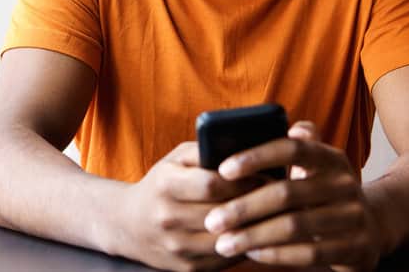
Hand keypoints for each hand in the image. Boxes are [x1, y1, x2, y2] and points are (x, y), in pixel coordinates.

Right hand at [114, 141, 261, 271]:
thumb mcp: (176, 158)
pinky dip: (244, 246)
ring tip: (274, 214)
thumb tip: (245, 148)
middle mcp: (168, 219)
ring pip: (228, 240)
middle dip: (255, 203)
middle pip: (223, 214)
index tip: (266, 175)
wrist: (129, 224)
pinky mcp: (187, 268)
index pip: (212, 185)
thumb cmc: (162, 183)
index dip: (242, 180)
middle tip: (279, 195)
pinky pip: (225, 259)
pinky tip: (258, 233)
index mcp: (165, 185)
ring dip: (255, 228)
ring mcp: (177, 247)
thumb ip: (206, 150)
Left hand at [203, 121, 385, 270]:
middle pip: (287, 193)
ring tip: (224, 241)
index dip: (257, 156)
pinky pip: (309, 253)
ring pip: (294, 226)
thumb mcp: (316, 166)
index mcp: (331, 158)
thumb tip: (259, 124)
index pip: (293, 148)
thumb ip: (293, 145)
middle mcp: (345, 184)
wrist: (373, 227)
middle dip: (244, 207)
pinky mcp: (356, 249)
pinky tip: (252, 253)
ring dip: (253, 236)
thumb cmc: (325, 192)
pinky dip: (276, 254)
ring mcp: (354, 217)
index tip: (223, 169)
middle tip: (212, 220)